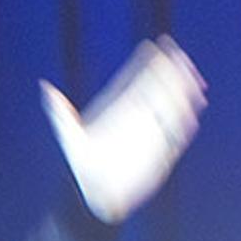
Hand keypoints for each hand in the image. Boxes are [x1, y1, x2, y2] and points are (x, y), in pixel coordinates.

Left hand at [42, 34, 207, 223]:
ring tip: (195, 79)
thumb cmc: (79, 166)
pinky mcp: (158, 152)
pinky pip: (174, 135)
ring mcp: (147, 133)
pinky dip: (184, 122)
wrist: (93, 195)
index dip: (145, 62)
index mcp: (116, 108)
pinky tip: (194, 110)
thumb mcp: (68, 137)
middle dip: (170, 72)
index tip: (158, 45)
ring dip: (182, 93)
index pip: (134, 79)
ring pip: (168, 108)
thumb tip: (45, 88)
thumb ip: (60, 112)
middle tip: (181, 55)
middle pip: (156, 89)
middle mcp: (134, 117)